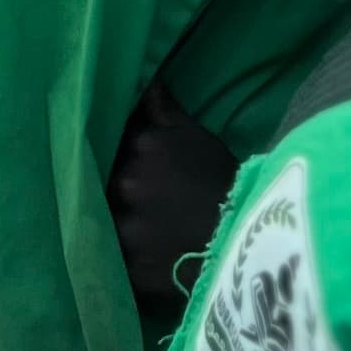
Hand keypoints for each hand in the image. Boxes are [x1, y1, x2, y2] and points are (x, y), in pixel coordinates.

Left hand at [107, 83, 238, 334]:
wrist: (247, 242)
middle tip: (124, 199)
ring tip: (127, 231)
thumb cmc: (224, 183)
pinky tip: (127, 260)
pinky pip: (111, 263)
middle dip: (108, 188)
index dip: (109, 154)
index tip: (110, 159)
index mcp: (139, 147)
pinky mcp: (127, 269)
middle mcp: (124, 184)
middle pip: (102, 182)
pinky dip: (117, 260)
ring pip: (102, 221)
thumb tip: (144, 81)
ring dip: (109, 223)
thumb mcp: (195, 137)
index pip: (107, 143)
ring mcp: (123, 228)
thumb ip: (162, 109)